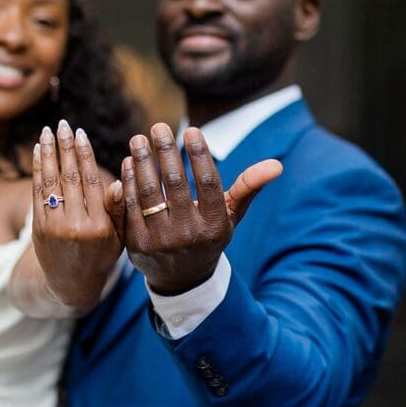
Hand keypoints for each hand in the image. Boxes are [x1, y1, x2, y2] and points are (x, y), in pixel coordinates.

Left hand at [31, 120, 123, 310]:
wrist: (70, 285)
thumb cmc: (101, 256)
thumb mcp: (119, 237)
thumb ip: (119, 209)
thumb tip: (122, 180)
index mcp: (99, 226)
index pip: (90, 182)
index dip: (85, 155)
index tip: (81, 134)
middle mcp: (75, 225)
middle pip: (70, 178)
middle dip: (65, 148)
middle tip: (63, 125)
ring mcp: (54, 226)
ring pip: (50, 183)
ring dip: (47, 154)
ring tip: (47, 133)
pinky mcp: (39, 228)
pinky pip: (37, 193)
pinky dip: (37, 171)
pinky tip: (38, 153)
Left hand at [112, 123, 281, 295]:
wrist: (181, 278)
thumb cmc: (209, 235)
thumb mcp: (231, 215)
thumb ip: (249, 187)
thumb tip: (276, 165)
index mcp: (215, 226)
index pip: (208, 183)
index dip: (200, 154)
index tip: (191, 130)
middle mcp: (189, 235)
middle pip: (175, 184)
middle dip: (165, 151)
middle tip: (159, 127)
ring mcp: (161, 241)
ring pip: (149, 193)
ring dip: (142, 162)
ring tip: (138, 139)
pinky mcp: (137, 245)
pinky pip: (131, 206)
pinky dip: (128, 181)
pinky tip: (129, 162)